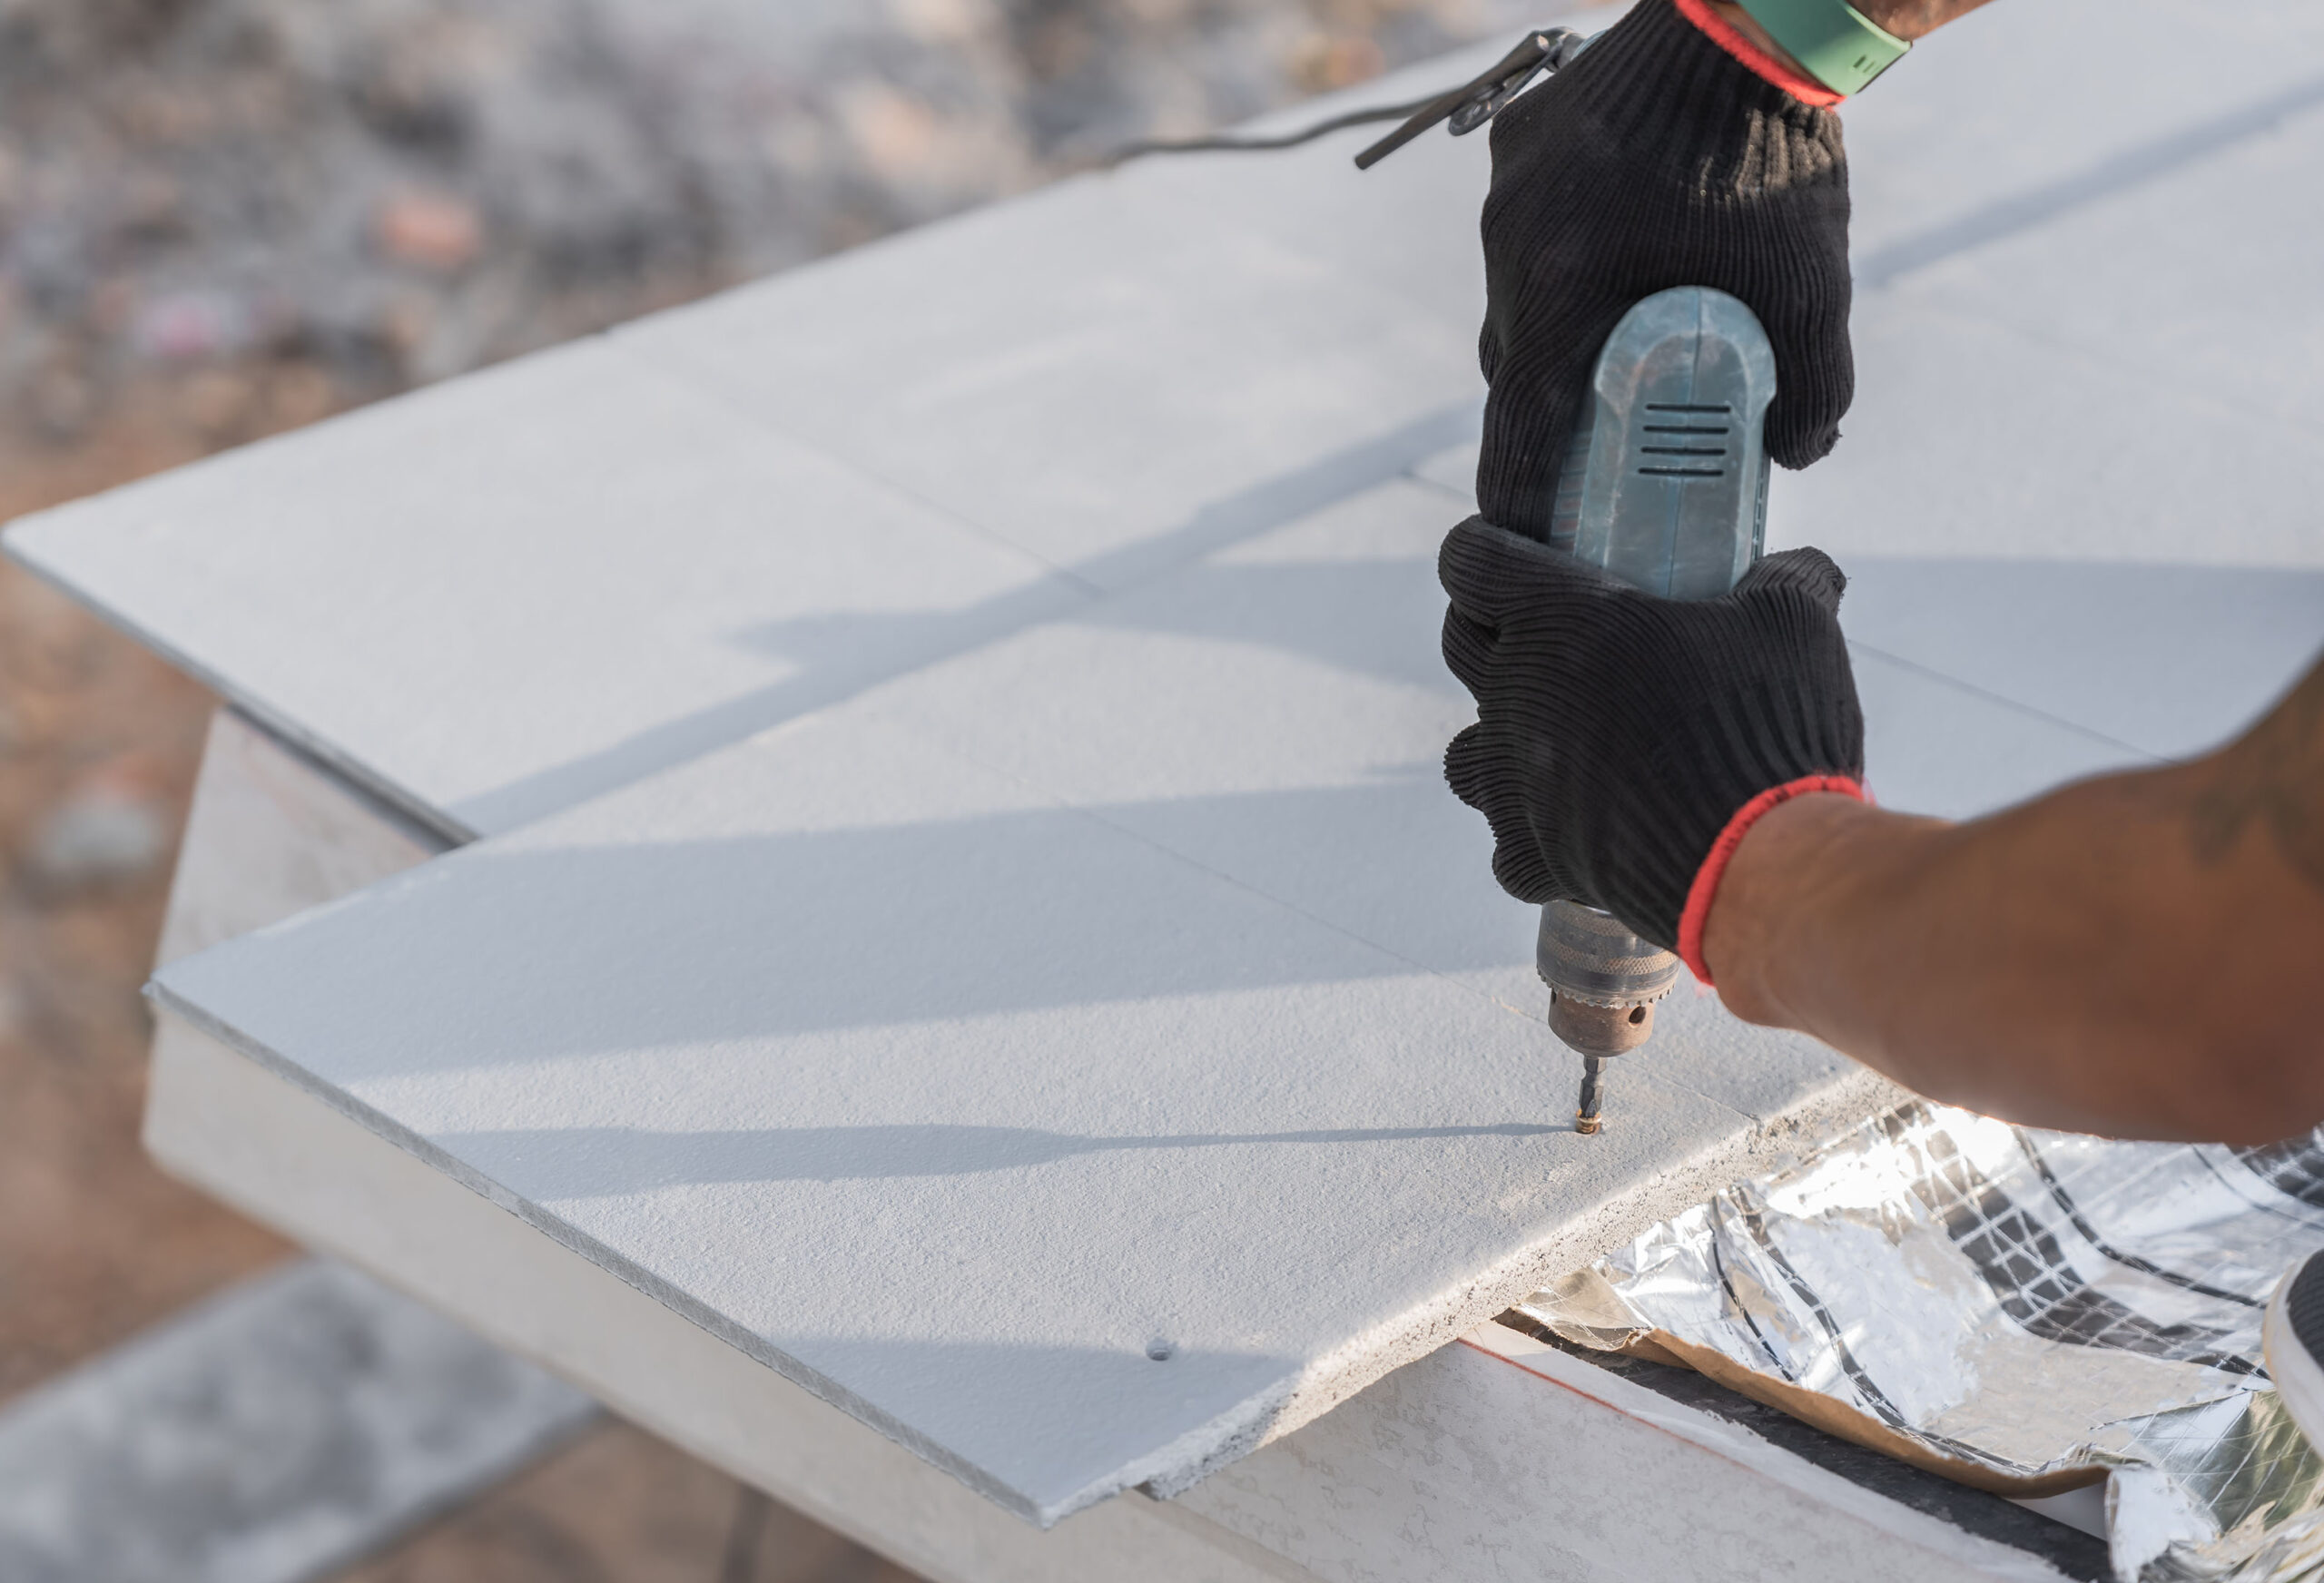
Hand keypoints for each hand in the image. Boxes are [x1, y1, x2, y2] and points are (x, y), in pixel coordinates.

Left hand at [1439, 517, 1864, 954]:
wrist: (1762, 857)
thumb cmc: (1769, 719)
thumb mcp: (1794, 621)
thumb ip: (1786, 579)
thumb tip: (1804, 565)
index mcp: (1558, 619)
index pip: (1470, 561)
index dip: (1484, 551)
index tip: (1514, 556)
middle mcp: (1517, 696)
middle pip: (1459, 644)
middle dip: (1491, 630)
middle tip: (1550, 637)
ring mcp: (1514, 782)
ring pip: (1464, 754)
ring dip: (1500, 744)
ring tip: (1558, 744)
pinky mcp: (1533, 855)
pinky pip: (1506, 846)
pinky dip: (1533, 839)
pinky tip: (1577, 829)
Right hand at [1475, 0, 1853, 541]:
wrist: (1747, 19)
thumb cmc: (1775, 157)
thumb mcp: (1813, 287)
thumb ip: (1813, 386)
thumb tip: (1799, 453)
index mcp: (1559, 294)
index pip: (1515, 433)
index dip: (1521, 500)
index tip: (1531, 540)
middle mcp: (1512, 246)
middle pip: (1513, 368)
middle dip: (1548, 414)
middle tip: (1598, 442)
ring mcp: (1507, 190)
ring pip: (1516, 293)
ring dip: (1557, 327)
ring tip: (1620, 337)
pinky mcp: (1518, 140)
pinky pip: (1526, 226)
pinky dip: (1563, 255)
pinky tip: (1619, 250)